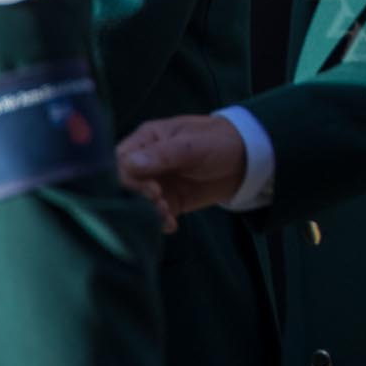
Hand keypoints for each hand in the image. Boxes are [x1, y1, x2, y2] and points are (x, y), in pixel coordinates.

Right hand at [116, 114, 247, 232]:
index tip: (150, 189)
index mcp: (145, 140)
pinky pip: (153, 215)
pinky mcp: (167, 201)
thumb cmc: (219, 141)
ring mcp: (155, 183)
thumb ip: (162, 155)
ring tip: (168, 214)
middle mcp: (144, 162)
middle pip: (122, 185)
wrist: (248, 159)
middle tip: (160, 202)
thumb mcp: (193, 145)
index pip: (118, 162)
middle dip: (136, 199)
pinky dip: (159, 222)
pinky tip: (172, 225)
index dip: (126, 179)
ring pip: (136, 203)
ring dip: (147, 213)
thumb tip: (129, 165)